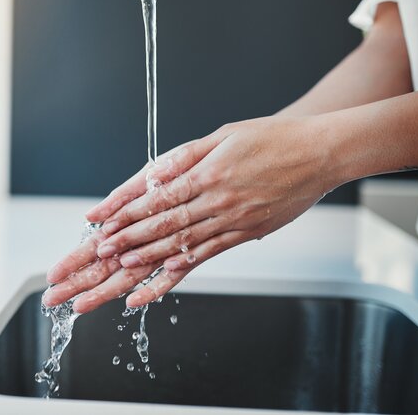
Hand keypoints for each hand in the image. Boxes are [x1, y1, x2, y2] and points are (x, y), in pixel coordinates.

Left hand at [45, 115, 336, 311]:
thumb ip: (184, 156)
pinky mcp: (245, 235)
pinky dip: (179, 271)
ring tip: (116, 270)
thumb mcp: (223, 135)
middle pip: (162, 225)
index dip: (124, 211)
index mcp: (208, 172)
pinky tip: (156, 283)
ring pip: (180, 245)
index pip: (157, 196)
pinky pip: (207, 256)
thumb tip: (151, 173)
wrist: (320, 154)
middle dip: (123, 240)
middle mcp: (217, 200)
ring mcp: (232, 221)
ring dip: (145, 259)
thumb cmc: (271, 138)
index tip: (99, 222)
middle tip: (98, 253)